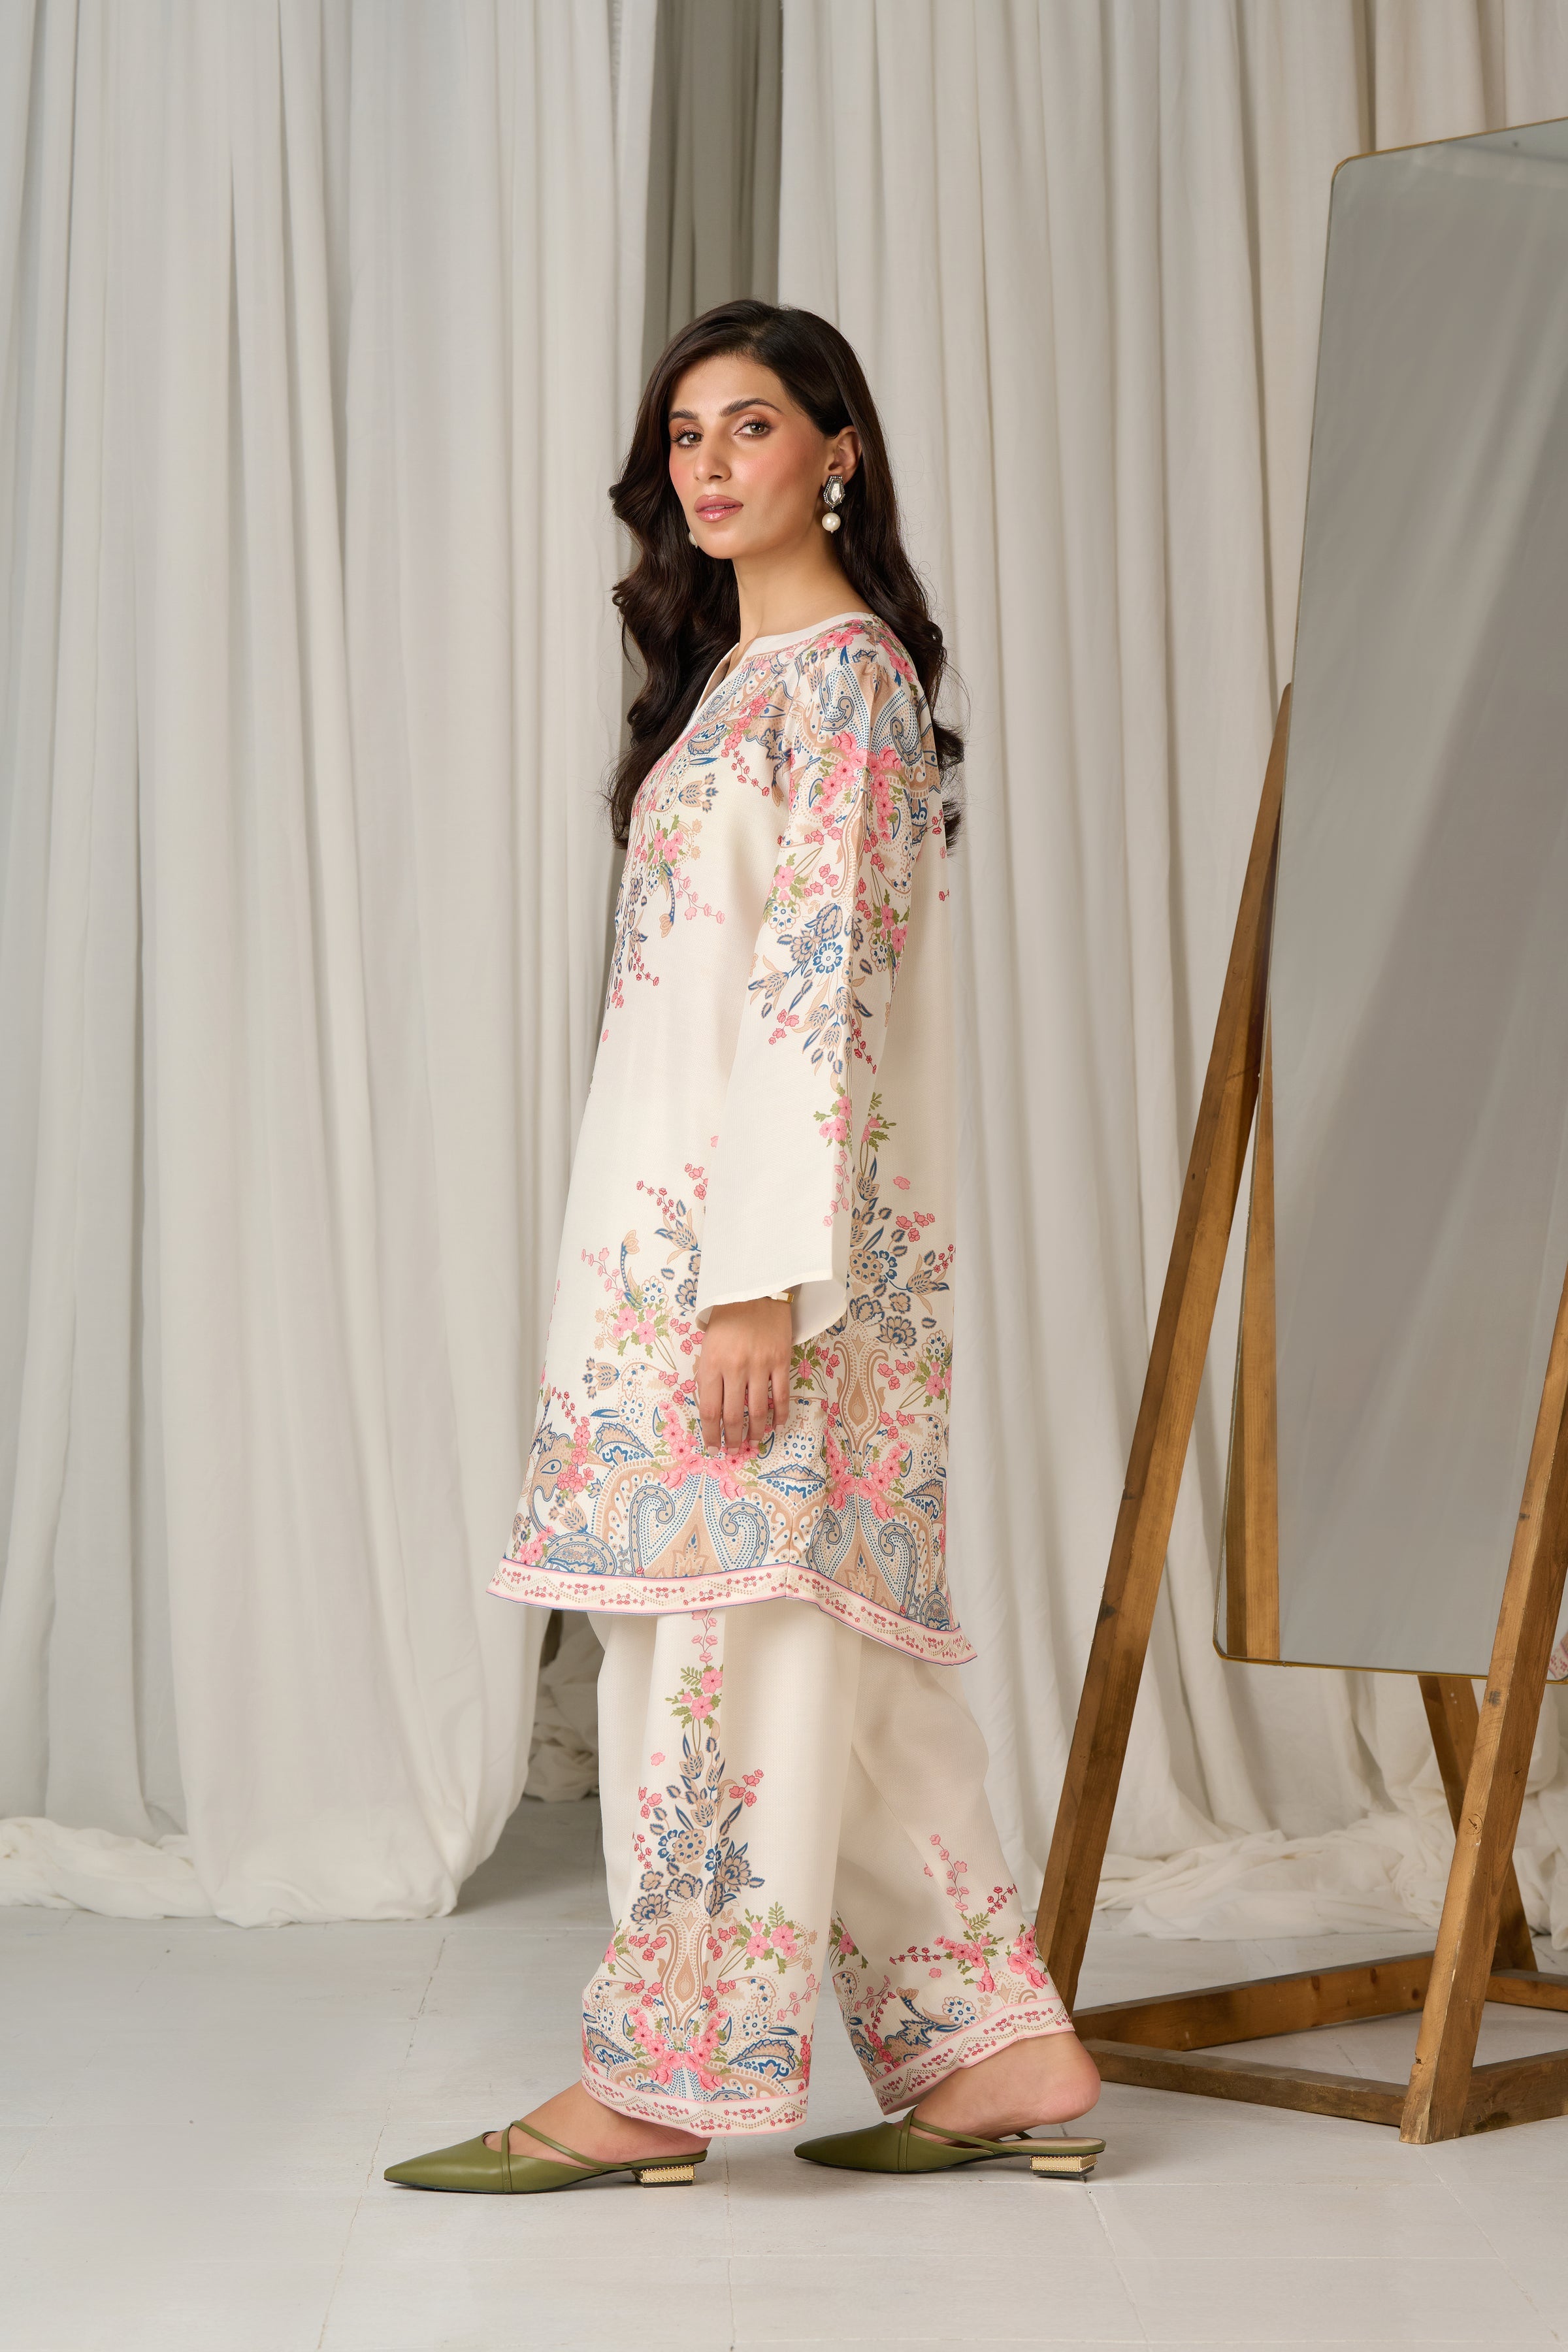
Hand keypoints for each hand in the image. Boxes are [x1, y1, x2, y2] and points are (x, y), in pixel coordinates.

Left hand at [696, 1299, 793, 1453]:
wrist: (755, 1288)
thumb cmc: (726, 1316)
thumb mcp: (708, 1344)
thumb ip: (709, 1374)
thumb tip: (713, 1408)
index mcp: (711, 1363)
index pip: (709, 1409)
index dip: (710, 1434)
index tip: (712, 1448)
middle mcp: (734, 1367)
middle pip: (732, 1415)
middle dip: (732, 1439)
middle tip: (733, 1451)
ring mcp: (760, 1364)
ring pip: (758, 1410)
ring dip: (755, 1431)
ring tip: (753, 1442)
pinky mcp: (781, 1360)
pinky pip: (781, 1395)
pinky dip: (780, 1415)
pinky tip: (777, 1426)